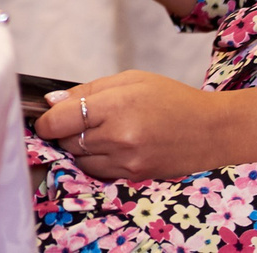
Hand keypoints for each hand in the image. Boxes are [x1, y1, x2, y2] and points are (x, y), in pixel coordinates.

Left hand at [33, 72, 256, 181]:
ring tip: (97, 131)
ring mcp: (127, 161)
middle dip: (64, 131)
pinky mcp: (134, 176)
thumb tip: (53, 102)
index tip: (44, 118)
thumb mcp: (130, 80)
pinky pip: (99, 172)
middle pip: (68, 140)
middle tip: (75, 120)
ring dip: (79, 146)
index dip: (46, 120)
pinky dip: (95, 160)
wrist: (212, 130)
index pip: (61, 120)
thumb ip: (89, 90)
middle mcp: (119, 138)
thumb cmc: (172, 98)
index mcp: (116, 107)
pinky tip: (109, 146)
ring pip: (80, 159)